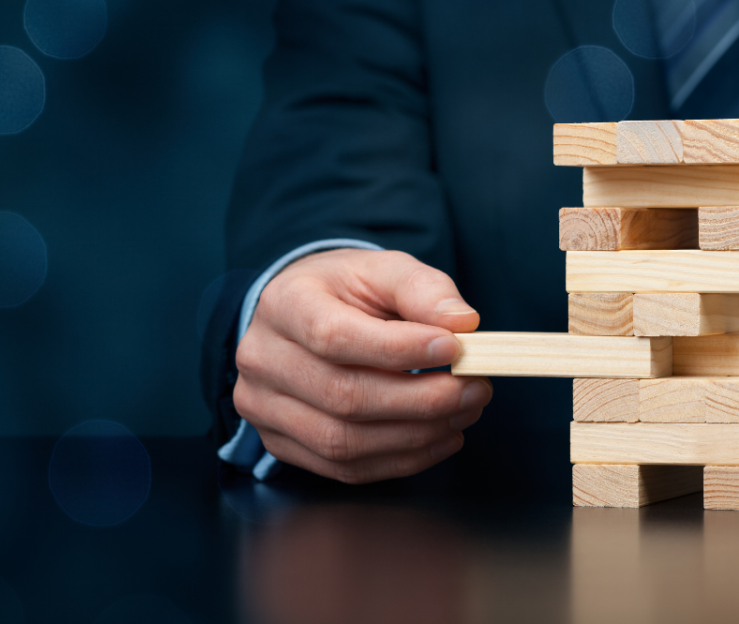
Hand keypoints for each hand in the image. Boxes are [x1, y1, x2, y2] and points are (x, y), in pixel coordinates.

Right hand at [234, 249, 491, 483]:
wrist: (300, 317)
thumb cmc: (345, 292)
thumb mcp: (383, 271)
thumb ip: (424, 290)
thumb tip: (463, 324)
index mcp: (284, 305)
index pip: (334, 336)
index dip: (398, 349)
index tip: (455, 349)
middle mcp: (262, 360)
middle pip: (343, 396)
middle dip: (422, 400)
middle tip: (476, 389)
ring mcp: (264, 408)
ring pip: (343, 441)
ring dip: (416, 436)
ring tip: (463, 413)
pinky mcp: (280, 444)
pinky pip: (344, 468)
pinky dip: (401, 460)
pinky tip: (438, 438)